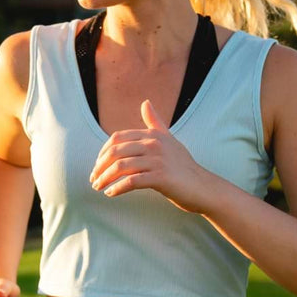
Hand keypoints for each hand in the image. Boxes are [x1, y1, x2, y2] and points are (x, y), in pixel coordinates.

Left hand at [89, 100, 212, 213]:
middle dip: (100, 166)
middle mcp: (154, 144)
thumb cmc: (183, 166)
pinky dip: (117, 188)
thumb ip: (155, 122)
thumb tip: (145, 102)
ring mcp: (158, 160)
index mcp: (153, 135)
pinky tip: (111, 194)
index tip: (97, 165)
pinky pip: (131, 182)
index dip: (102, 152)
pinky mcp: (161, 178)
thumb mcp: (169, 140)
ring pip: (121, 167)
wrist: (203, 187)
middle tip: (93, 179)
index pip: (118, 138)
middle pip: (115, 152)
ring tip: (98, 187)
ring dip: (105, 179)